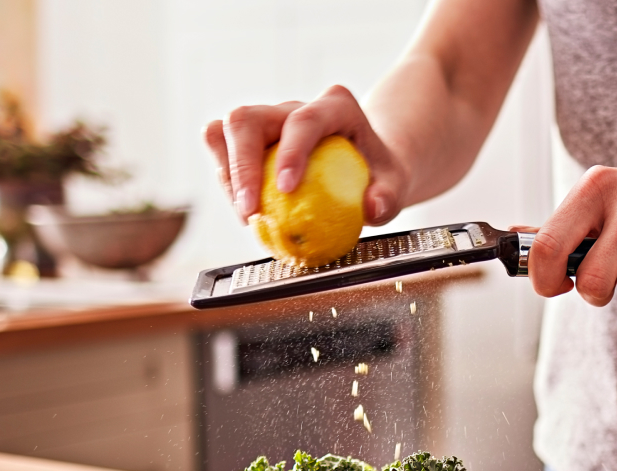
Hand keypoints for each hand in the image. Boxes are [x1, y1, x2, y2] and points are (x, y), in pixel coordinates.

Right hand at [203, 86, 408, 225]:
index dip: (290, 152)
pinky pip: (222, 150)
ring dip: (228, 176)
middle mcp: (295, 108)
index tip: (285, 189)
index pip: (305, 121)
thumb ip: (388, 197)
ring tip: (248, 216)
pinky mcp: (250, 139)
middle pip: (248, 119)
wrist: (365, 166)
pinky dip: (227, 181)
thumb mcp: (394, 185)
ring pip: (225, 131)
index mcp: (335, 108)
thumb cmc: (378, 173)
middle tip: (251, 212)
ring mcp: (268, 120)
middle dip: (241, 166)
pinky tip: (246, 210)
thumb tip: (372, 208)